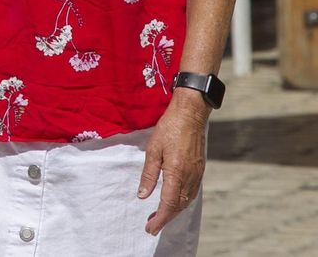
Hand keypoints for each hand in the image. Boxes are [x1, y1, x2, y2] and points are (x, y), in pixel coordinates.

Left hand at [138, 94, 208, 235]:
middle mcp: (189, 177)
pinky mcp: (200, 170)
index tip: (150, 228)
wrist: (191, 115)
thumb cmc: (169, 129)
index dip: (159, 219)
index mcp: (176, 173)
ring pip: (186, 201)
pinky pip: (192, 192)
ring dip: (173, 211)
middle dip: (165, 219)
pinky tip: (174, 202)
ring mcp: (197, 174)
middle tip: (151, 226)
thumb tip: (142, 195)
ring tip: (159, 216)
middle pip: (178, 206)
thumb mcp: (153, 150)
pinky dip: (182, 202)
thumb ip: (149, 174)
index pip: (168, 204)